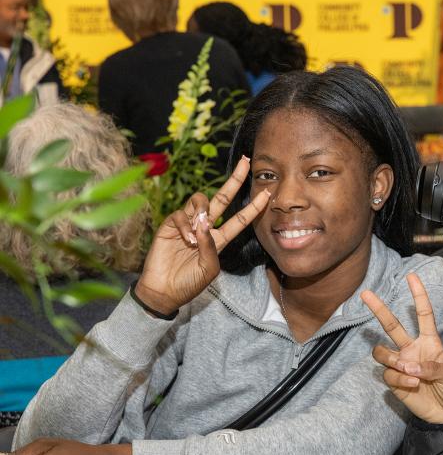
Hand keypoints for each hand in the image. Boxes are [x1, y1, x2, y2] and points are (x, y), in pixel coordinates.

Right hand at [135, 156, 270, 314]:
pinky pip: (181, 214)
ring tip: (197, 234)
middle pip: (222, 198)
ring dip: (202, 211)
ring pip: (200, 201)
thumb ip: (211, 246)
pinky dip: (186, 225)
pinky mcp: (170, 224)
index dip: (253, 207)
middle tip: (246, 162)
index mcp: (219, 239)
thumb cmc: (189, 283)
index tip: (267, 194)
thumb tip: (204, 222)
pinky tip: (186, 239)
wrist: (164, 291)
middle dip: (235, 181)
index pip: (240, 219)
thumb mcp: (209, 268)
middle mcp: (205, 227)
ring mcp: (188, 224)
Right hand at [361, 273, 442, 424]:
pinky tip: (412, 385)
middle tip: (365, 294)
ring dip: (391, 359)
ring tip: (407, 370)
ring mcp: (402, 365)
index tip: (411, 277)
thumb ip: (432, 366)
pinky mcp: (395, 382)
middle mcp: (412, 349)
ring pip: (382, 352)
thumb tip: (408, 366)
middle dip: (378, 309)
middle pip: (392, 325)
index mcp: (430, 341)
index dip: (418, 295)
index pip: (423, 314)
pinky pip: (388, 374)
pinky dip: (399, 379)